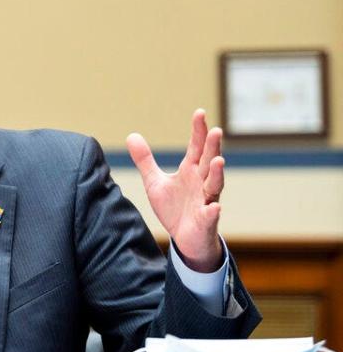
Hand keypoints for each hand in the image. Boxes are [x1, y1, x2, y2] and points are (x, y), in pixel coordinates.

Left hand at [126, 109, 223, 272]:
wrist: (184, 239)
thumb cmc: (174, 208)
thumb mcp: (155, 182)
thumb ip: (145, 160)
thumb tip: (131, 135)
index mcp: (191, 171)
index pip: (196, 147)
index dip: (198, 131)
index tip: (200, 112)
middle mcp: (202, 183)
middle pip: (209, 161)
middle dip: (212, 147)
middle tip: (216, 131)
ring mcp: (206, 201)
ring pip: (214, 185)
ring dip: (218, 173)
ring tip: (219, 160)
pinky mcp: (206, 220)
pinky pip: (211, 215)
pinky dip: (212, 211)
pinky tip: (214, 207)